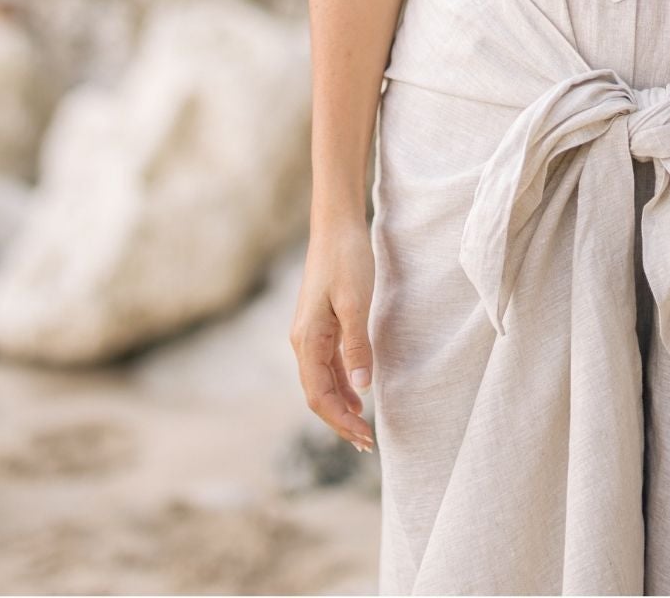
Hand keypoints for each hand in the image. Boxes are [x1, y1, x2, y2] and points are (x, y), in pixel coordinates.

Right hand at [290, 218, 376, 452]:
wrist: (336, 226)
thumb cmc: (346, 259)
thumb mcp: (356, 302)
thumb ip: (357, 344)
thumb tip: (361, 388)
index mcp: (307, 340)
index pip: (319, 395)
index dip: (340, 421)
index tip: (364, 439)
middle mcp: (303, 341)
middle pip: (318, 394)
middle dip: (340, 421)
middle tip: (366, 444)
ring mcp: (311, 333)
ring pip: (322, 381)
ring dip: (341, 405)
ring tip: (362, 428)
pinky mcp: (321, 324)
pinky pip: (328, 365)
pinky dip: (342, 384)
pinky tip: (356, 395)